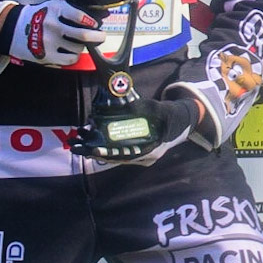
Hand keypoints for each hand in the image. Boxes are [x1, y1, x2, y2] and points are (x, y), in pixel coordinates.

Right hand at [6, 0, 104, 65]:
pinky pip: (70, 59)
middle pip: (84, 35)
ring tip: (78, 44)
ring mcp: (49, 41)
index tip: (95, 25)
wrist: (11, 28)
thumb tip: (92, 21)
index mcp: (55, 9)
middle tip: (100, 36)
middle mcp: (53, 25)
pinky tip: (71, 53)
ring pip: (78, 48)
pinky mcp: (46, 55)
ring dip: (82, 47)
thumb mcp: (52, 6)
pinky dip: (74, 57)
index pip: (81, 16)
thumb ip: (70, 11)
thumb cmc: (36, 17)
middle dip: (98, 37)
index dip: (92, 22)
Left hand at [72, 95, 199, 163]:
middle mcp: (144, 156)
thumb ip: (144, 108)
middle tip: (76, 145)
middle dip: (95, 151)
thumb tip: (124, 104)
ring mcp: (139, 154)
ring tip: (77, 139)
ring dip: (95, 147)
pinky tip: (90, 134)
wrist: (185, 120)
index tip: (93, 149)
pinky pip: (116, 149)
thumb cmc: (175, 116)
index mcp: (152, 151)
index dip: (110, 154)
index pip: (127, 155)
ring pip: (113, 154)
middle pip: (116, 157)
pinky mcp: (134, 149)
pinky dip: (103, 143)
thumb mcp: (162, 110)